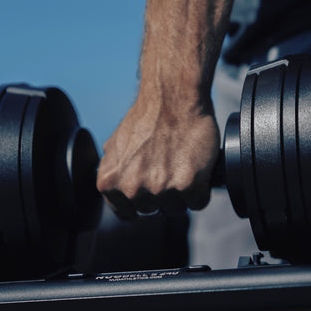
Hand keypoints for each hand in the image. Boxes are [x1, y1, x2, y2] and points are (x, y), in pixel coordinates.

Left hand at [97, 94, 219, 219]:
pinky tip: (197, 170)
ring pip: (177, 209)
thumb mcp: (115, 145)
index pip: (127, 213)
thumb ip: (113, 171)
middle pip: (154, 211)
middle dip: (162, 194)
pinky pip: (198, 202)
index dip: (141, 201)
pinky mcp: (188, 185)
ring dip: (183, 193)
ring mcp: (160, 189)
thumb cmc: (146, 117)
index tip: (150, 188)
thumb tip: (114, 187)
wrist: (172, 97)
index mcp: (110, 182)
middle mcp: (132, 189)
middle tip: (169, 168)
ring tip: (182, 166)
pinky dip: (201, 189)